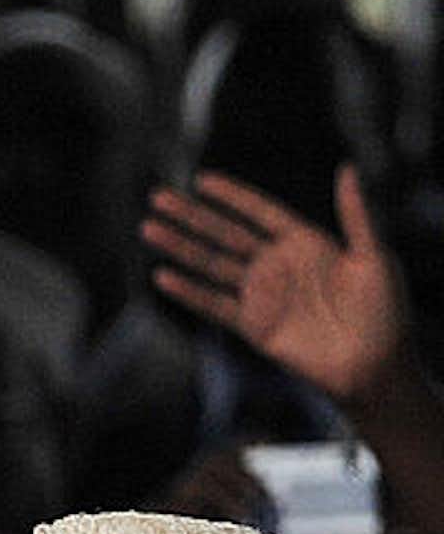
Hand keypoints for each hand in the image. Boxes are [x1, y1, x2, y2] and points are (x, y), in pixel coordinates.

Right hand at [142, 166, 407, 406]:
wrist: (374, 365)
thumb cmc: (385, 311)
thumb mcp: (375, 257)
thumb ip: (357, 214)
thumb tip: (346, 168)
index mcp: (305, 242)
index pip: (260, 212)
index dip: (232, 196)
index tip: (201, 180)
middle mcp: (277, 265)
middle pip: (225, 234)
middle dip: (191, 216)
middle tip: (158, 198)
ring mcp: (262, 295)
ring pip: (211, 264)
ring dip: (180, 247)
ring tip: (148, 229)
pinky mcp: (252, 325)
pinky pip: (214, 304)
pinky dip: (189, 292)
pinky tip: (163, 277)